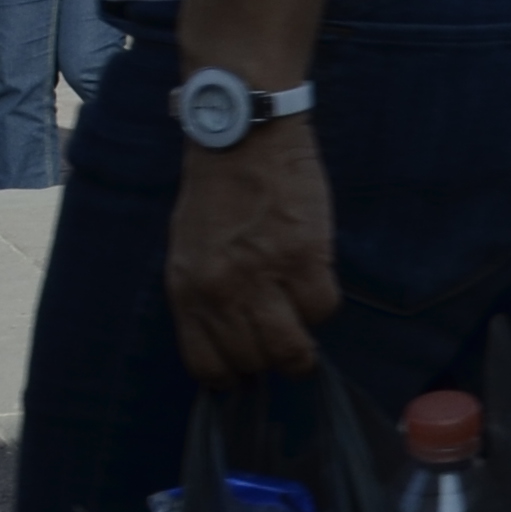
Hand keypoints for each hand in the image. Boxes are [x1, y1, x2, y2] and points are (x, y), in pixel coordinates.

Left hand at [165, 119, 339, 383]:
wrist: (243, 135)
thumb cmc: (214, 189)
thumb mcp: (187, 247)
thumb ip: (203, 292)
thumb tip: (228, 332)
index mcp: (187, 290)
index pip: (206, 364)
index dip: (230, 376)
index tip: (246, 370)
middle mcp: (222, 290)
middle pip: (253, 360)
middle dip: (269, 361)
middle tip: (281, 347)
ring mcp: (265, 275)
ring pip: (290, 347)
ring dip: (301, 350)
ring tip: (305, 335)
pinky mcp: (306, 256)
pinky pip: (323, 307)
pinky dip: (323, 304)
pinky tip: (315, 284)